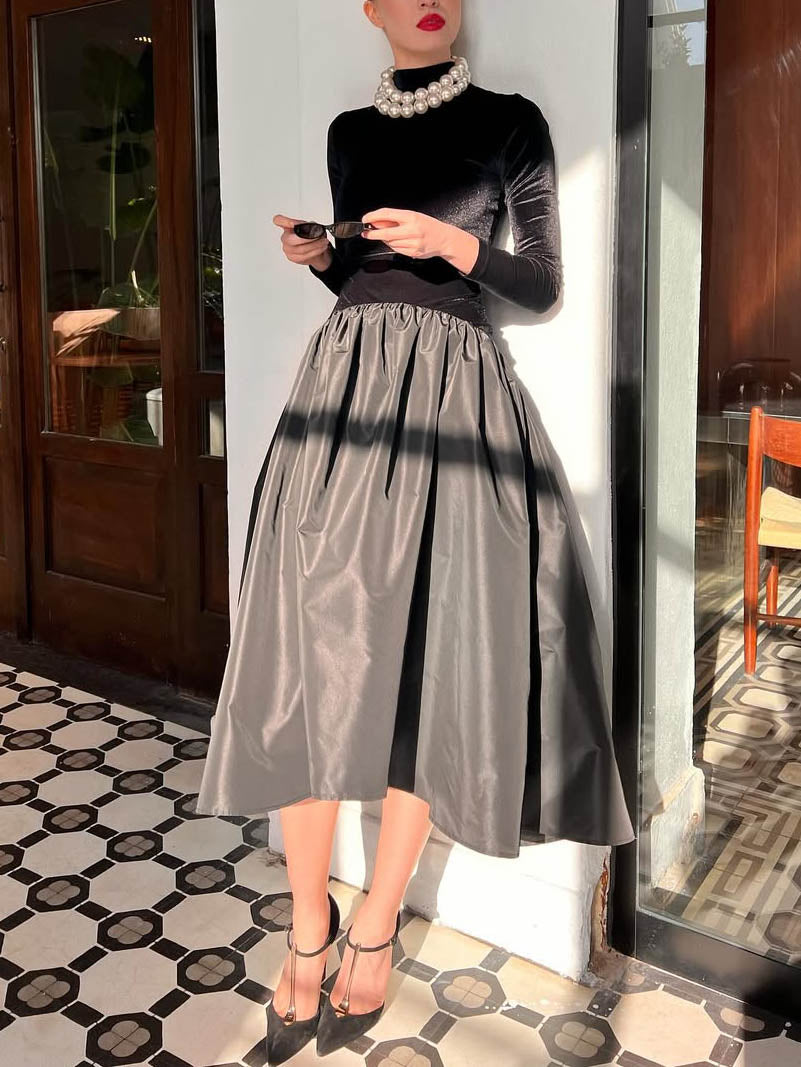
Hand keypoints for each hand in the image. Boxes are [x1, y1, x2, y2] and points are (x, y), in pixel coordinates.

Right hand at [273, 213, 332, 271]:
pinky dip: (315, 251)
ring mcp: (287, 248)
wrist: (316, 251)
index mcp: (288, 227)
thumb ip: (311, 226)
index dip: (284, 221)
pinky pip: (304, 256)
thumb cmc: (312, 237)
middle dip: (307, 239)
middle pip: (290, 239)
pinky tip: (321, 248)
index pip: (278, 220)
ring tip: (324, 242)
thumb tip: (313, 229)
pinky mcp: (292, 257)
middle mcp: (285, 237)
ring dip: (315, 245)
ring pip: (300, 249)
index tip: (294, 224)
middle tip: (318, 237)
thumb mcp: (313, 227)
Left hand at [361, 208, 479, 272]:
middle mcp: (412, 230)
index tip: (365, 219)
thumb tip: (376, 222)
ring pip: (390, 242)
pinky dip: (394, 245)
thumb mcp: (413, 217)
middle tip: (365, 233)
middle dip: (373, 234)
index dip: (373, 217)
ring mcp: (413, 243)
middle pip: (385, 232)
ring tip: (391, 235)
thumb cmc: (427, 225)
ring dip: (385, 239)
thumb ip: (395, 219)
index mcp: (411, 217)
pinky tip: (399, 242)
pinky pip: (396, 249)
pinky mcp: (413, 253)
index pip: (387, 214)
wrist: (444, 239)